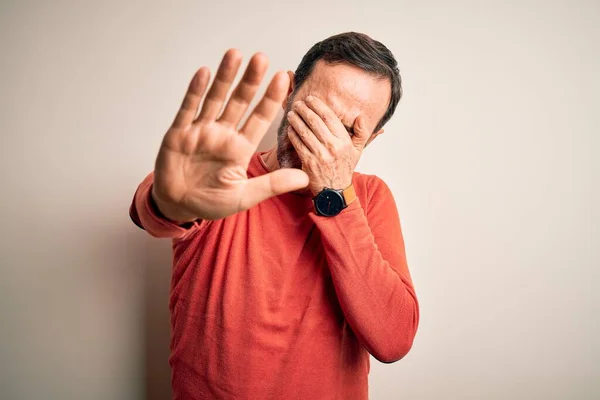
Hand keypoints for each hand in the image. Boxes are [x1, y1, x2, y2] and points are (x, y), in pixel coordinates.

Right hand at [152, 49, 308, 221]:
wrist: (178, 206)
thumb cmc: (211, 202)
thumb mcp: (245, 196)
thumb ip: (273, 185)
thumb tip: (305, 178)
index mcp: (240, 148)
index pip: (259, 118)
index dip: (270, 99)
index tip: (283, 78)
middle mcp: (222, 134)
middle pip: (239, 102)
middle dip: (250, 81)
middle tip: (261, 58)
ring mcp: (201, 131)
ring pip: (215, 99)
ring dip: (224, 77)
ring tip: (235, 54)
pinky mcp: (179, 133)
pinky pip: (188, 108)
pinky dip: (196, 91)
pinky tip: (205, 73)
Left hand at [285, 95, 369, 194]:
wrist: (335, 192)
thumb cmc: (344, 169)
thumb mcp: (358, 151)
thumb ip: (362, 133)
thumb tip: (361, 117)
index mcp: (344, 141)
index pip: (329, 117)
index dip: (318, 105)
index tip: (310, 99)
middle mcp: (332, 146)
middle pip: (315, 121)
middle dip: (304, 109)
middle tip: (298, 103)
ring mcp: (319, 155)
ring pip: (305, 131)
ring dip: (296, 119)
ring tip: (291, 112)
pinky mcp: (308, 162)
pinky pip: (298, 143)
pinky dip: (293, 134)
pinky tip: (290, 127)